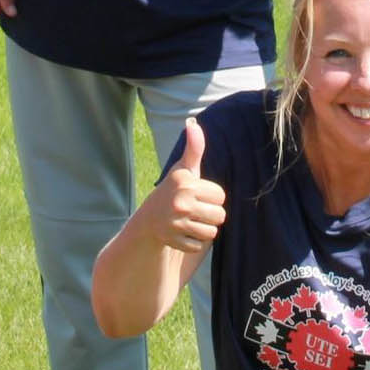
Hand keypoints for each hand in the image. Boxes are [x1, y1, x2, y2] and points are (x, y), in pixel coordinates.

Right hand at [156, 119, 227, 251]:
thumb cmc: (172, 191)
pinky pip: (200, 245)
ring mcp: (175, 224)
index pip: (220, 196)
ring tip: (191, 221)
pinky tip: (184, 232)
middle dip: (211, 214)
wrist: (148, 219)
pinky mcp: (174, 241)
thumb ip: (193, 149)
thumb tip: (193, 124)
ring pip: (212, 232)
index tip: (198, 195)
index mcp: (186, 184)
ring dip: (205, 229)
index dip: (212, 196)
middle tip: (196, 210)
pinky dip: (195, 242)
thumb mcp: (183, 170)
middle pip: (220, 215)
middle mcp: (180, 203)